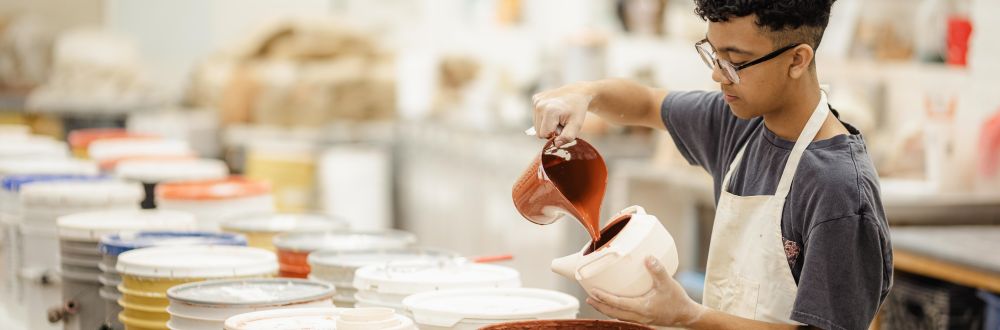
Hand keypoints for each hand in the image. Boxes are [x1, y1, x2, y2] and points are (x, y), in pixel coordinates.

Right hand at [531, 83, 592, 146]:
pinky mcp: (535, 99)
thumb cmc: (577, 110)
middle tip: (561, 121)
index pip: (543, 135)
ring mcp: (536, 100)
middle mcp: (540, 104)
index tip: (563, 126)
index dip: (554, 134)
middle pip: (538, 131)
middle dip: (550, 130)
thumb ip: (567, 137)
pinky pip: (536, 117)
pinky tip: (553, 111)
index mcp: (549, 111)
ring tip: (557, 116)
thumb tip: (556, 144)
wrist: (578, 92)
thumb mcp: (576, 125)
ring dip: (547, 124)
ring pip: (536, 125)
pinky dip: (544, 117)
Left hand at [587, 256, 706, 326]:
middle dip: (600, 306)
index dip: (604, 298)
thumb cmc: (677, 300)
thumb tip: (648, 257)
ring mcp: (640, 319)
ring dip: (606, 309)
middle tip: (589, 298)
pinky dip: (615, 311)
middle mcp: (639, 316)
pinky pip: (625, 316)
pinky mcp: (643, 319)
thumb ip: (658, 270)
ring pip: (618, 316)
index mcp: (642, 308)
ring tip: (596, 301)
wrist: (687, 315)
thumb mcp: (668, 283)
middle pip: (613, 313)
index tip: (593, 291)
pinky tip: (614, 305)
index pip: (618, 304)